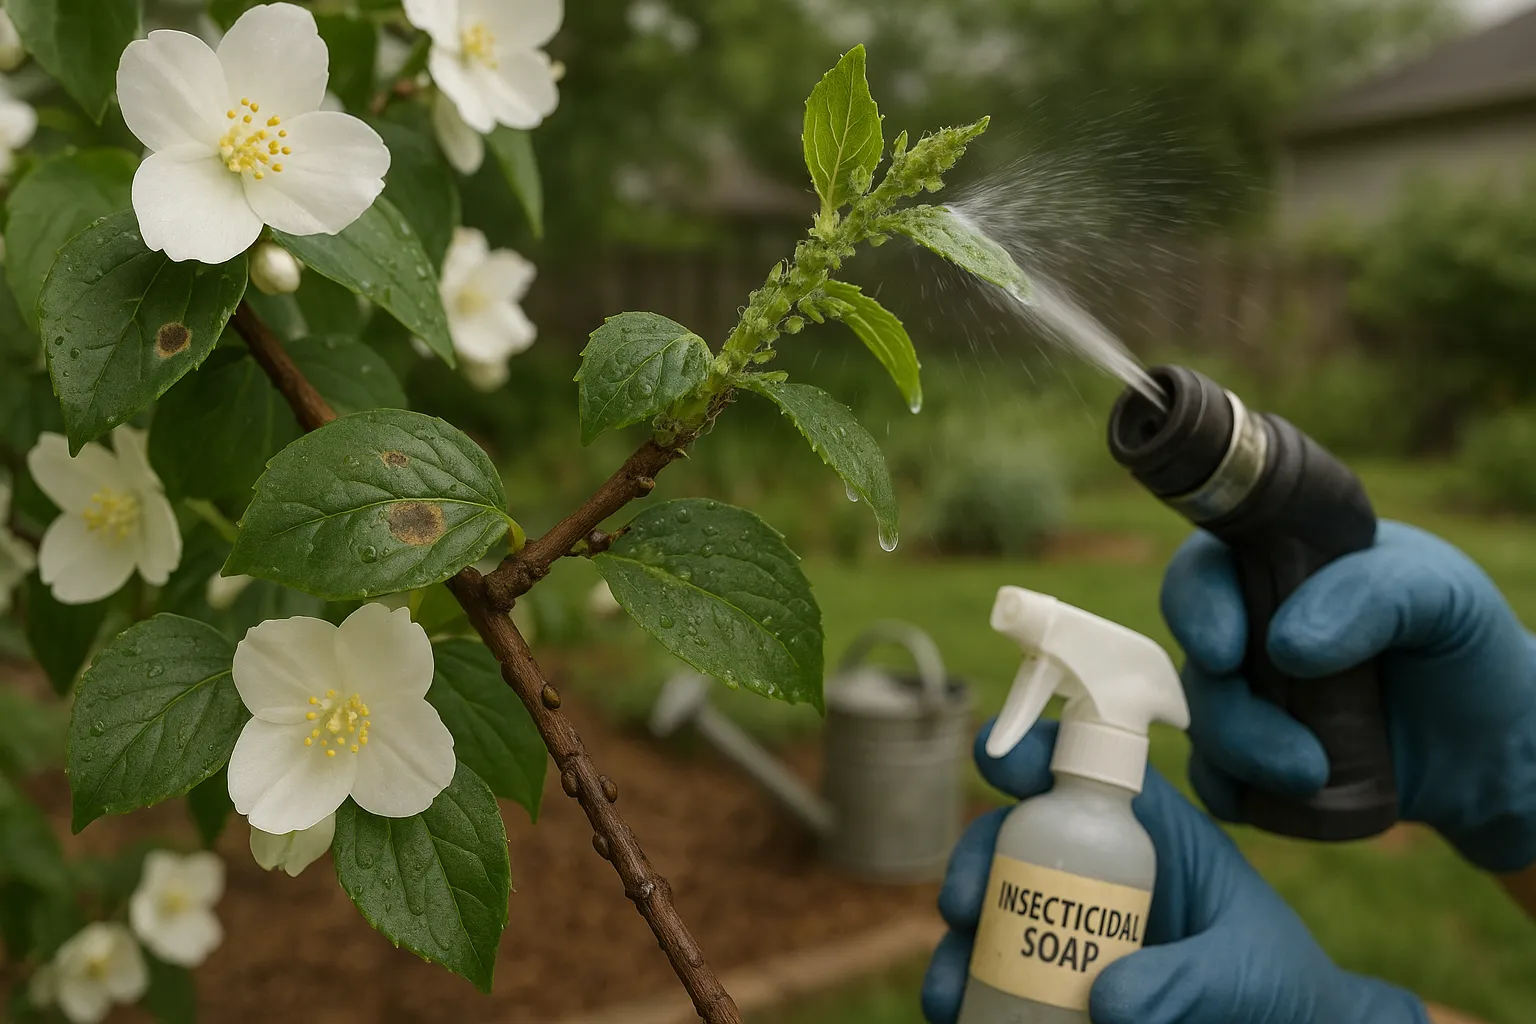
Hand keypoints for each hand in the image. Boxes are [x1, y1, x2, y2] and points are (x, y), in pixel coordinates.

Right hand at [921, 721, 1425, 1023]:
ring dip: (961, 944)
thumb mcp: (1245, 972)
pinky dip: (966, 992)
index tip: (996, 758)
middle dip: (977, 859)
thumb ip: (1190, 980)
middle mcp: (1098, 868)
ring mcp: (1071, 924)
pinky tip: (959, 1015)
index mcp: (1151, 833)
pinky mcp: (1057, 979)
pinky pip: (995, 976)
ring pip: (993, 909)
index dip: (1035, 750)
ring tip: (951, 992)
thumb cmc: (1280, 988)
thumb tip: (1106, 1002)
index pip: (1089, 769)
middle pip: (1018, 835)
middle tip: (963, 906)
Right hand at [1164, 521, 1535, 872]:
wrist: (1495, 741)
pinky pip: (1214, 782)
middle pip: (1193, 660)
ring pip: (1201, 725)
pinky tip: (1291, 801)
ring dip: (1243, 758)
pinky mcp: (1252, 759)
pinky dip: (1239, 795)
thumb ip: (1373, 595)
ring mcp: (1246, 695)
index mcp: (1275, 563)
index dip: (1197, 607)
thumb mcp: (1440, 595)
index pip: (1204, 571)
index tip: (1224, 653)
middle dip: (1230, 712)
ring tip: (1315, 778)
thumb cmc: (1464, 644)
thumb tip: (1286, 645)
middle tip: (1295, 753)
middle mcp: (1247, 627)